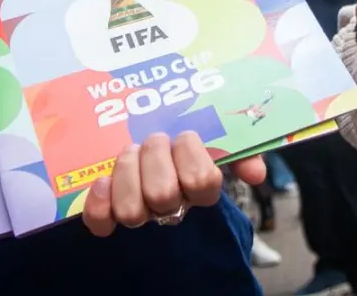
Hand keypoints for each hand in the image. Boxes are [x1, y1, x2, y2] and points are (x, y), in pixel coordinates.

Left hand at [82, 132, 266, 236]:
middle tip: (154, 140)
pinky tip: (103, 180)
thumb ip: (243, 153)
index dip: (190, 154)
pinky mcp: (107, 217)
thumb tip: (256, 174)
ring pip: (131, 210)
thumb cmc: (183, 146)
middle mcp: (170, 207)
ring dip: (127, 173)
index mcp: (198, 189)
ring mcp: (139, 215)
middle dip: (155, 157)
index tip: (184, 135)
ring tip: (130, 153)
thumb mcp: (219, 143)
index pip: (203, 183)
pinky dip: (100, 200)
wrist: (146, 146)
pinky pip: (100, 221)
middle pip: (163, 194)